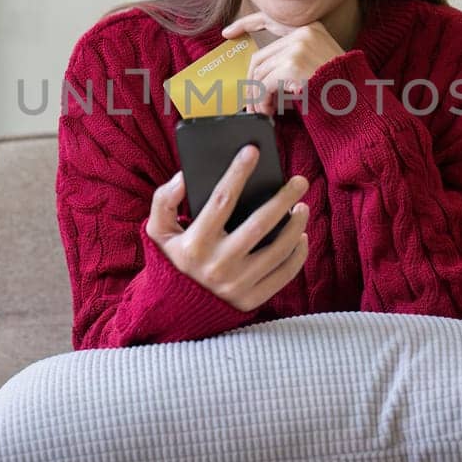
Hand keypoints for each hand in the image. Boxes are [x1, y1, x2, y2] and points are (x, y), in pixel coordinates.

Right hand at [145, 144, 309, 312]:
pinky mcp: (252, 300)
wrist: (174, 311)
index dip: (237, 172)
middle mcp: (218, 265)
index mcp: (195, 244)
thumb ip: (164, 200)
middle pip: (259, 225)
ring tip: (302, 207)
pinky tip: (300, 237)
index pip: (221, 200)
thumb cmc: (172, 260)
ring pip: (277, 250)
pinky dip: (297, 255)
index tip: (252, 151)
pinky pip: (283, 275)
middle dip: (283, 199)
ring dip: (296, 226)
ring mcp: (237, 285)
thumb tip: (184, 176)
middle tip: (300, 181)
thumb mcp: (158, 231)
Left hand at [221, 11, 345, 113]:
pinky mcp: (292, 65)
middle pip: (260, 57)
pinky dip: (261, 100)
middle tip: (252, 102)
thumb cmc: (339, 86)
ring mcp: (297, 47)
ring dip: (257, 96)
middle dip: (252, 82)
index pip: (269, 18)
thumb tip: (259, 75)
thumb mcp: (318, 62)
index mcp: (310, 27)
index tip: (228, 32)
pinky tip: (269, 110)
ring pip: (260, 73)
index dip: (245, 24)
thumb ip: (293, 57)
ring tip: (264, 111)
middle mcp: (303, 33)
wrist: (357, 99)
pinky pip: (264, 84)